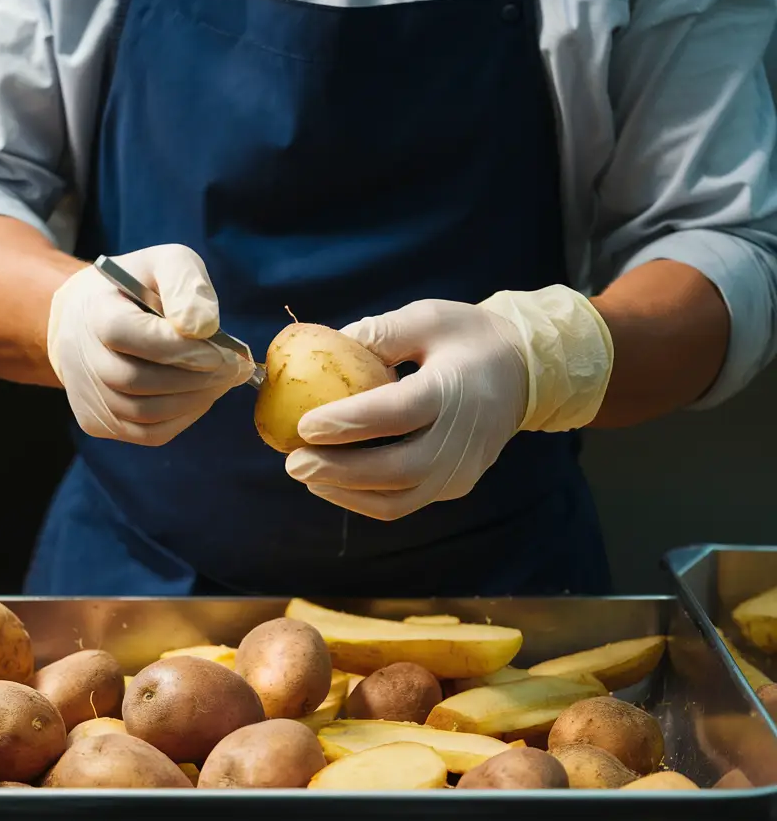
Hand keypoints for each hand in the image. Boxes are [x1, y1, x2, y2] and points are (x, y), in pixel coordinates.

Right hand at [47, 244, 253, 445]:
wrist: (90, 319)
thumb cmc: (138, 289)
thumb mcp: (165, 263)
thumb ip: (185, 284)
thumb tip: (203, 327)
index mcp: (94, 312)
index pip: (126, 334)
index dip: (176, 348)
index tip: (220, 351)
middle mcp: (80, 358)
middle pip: (138, 380)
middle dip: (196, 378)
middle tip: (236, 368)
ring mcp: (87, 396)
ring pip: (146, 412)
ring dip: (195, 399)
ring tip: (225, 380)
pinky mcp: (98, 422)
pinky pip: (148, 433)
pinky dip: (184, 417)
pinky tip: (201, 395)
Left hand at [284, 299, 529, 519]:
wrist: (526, 372)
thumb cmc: (468, 339)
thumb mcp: (428, 318)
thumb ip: (381, 333)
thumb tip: (328, 349)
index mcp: (452, 391)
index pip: (396, 414)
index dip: (347, 423)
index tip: (305, 425)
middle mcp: (459, 440)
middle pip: (394, 469)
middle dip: (338, 471)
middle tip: (293, 462)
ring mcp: (459, 470)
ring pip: (397, 499)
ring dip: (346, 492)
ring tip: (306, 474)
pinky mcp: (454, 485)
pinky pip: (404, 502)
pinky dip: (365, 498)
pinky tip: (332, 483)